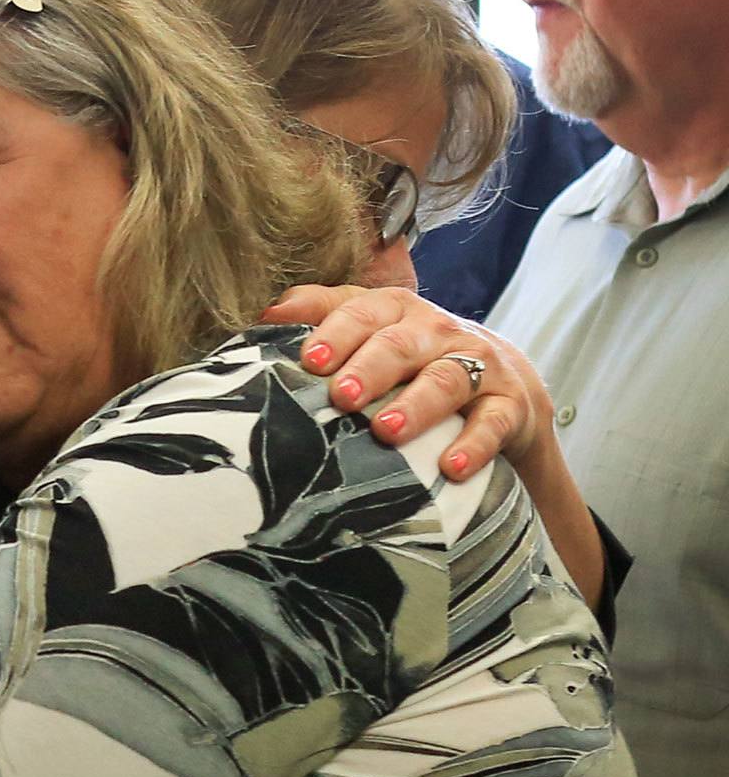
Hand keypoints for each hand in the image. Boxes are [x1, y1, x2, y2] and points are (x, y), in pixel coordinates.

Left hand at [262, 284, 553, 481]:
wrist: (505, 381)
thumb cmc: (414, 356)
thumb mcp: (372, 326)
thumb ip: (321, 312)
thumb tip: (267, 315)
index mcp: (396, 311)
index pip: (363, 312)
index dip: (336, 333)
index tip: (309, 360)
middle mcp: (436, 331)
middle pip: (400, 344)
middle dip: (370, 369)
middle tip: (341, 396)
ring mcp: (477, 366)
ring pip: (446, 380)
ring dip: (417, 406)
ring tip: (387, 432)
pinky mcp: (509, 405)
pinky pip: (493, 422)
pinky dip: (474, 444)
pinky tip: (451, 466)